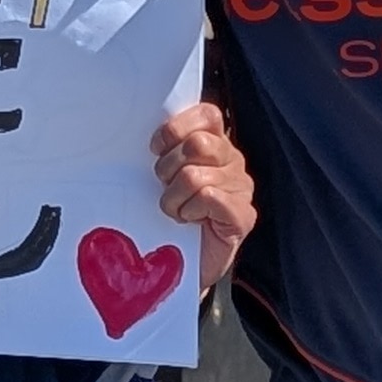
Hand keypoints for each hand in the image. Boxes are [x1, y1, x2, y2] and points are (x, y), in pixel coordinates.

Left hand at [153, 99, 255, 287]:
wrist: (178, 267)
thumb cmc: (165, 217)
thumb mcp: (161, 176)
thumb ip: (162, 149)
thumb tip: (138, 127)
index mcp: (215, 144)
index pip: (207, 115)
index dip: (176, 128)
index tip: (156, 148)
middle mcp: (233, 162)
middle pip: (198, 144)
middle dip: (168, 167)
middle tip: (163, 186)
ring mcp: (242, 188)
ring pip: (196, 175)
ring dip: (175, 197)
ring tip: (176, 211)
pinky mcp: (243, 216)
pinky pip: (209, 198)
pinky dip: (190, 211)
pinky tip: (192, 222)